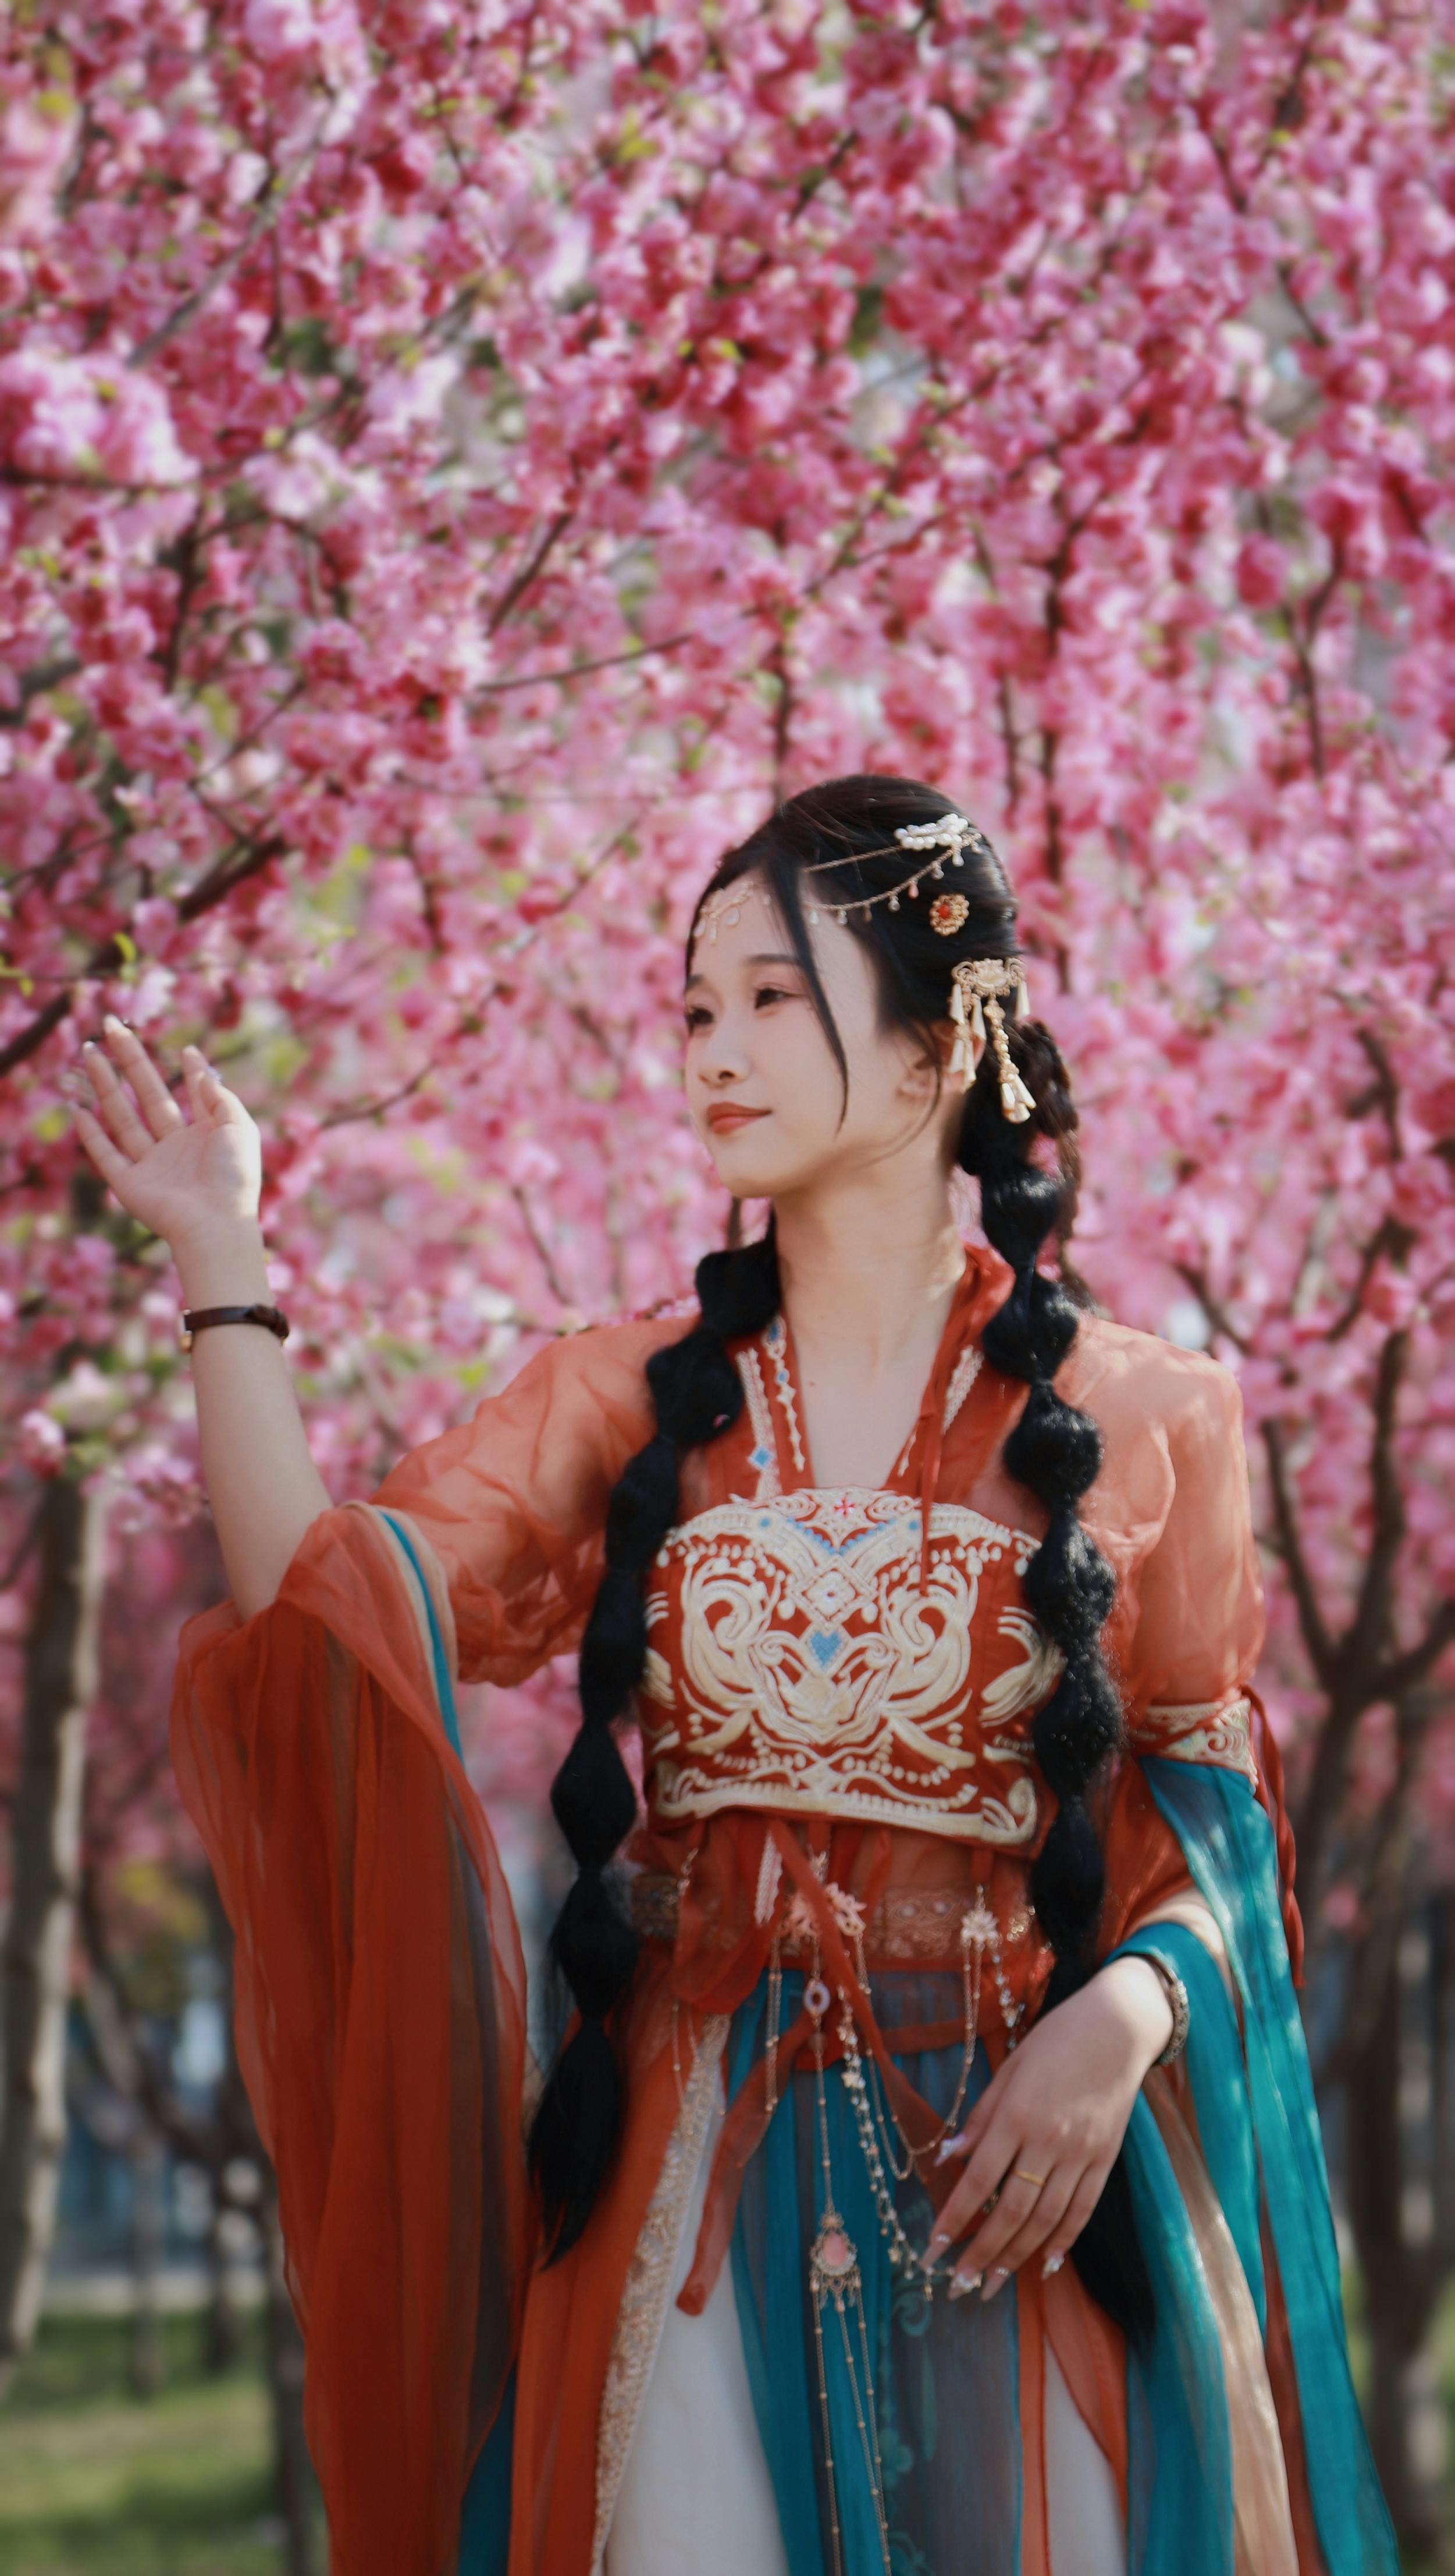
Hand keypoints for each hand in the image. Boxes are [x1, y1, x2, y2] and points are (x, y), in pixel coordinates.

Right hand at [64, 1017, 263, 1261]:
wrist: (217, 1222)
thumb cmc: (235, 1177)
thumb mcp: (239, 1127)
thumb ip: (219, 1096)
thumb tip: (200, 1064)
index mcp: (207, 1135)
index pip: (193, 1096)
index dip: (190, 1073)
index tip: (187, 1050)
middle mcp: (176, 1147)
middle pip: (148, 1096)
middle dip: (130, 1061)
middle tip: (112, 1027)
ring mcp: (151, 1165)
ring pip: (122, 1117)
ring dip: (105, 1085)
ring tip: (90, 1053)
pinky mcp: (129, 1184)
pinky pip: (106, 1155)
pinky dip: (91, 1134)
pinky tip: (79, 1108)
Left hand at [925, 1957, 1171, 2299]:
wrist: (1117, 2028)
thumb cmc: (1054, 2042)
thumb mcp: (1008, 2069)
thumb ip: (981, 2117)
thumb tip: (948, 2157)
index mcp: (1016, 2115)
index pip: (977, 2181)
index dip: (953, 2219)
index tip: (932, 2250)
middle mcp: (1048, 2140)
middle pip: (1011, 2211)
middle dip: (982, 2252)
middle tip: (959, 2285)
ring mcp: (1080, 2154)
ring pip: (1046, 2219)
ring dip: (1017, 2256)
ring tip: (994, 2284)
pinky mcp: (1105, 2160)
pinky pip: (1082, 2210)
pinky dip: (1064, 2240)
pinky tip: (1047, 2264)